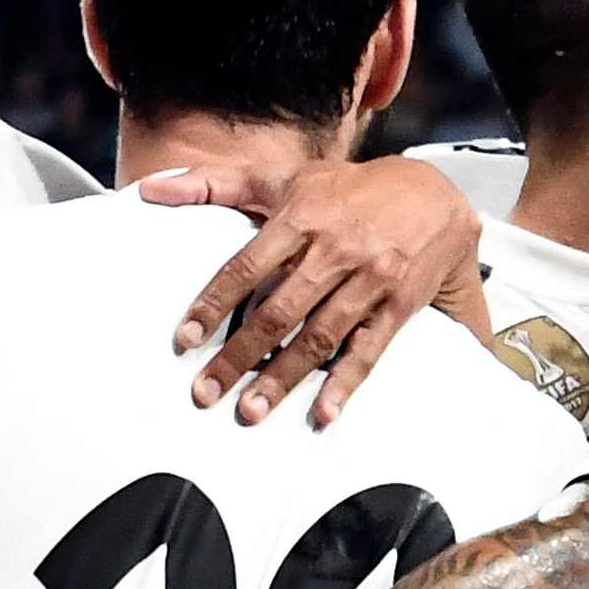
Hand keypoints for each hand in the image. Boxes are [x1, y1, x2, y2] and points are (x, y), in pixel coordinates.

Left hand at [152, 147, 482, 423]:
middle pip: (278, 311)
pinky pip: (368, 349)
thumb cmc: (350, 189)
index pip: (246, 266)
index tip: (186, 340)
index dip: (214, 304)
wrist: (436, 192)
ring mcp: (369, 279)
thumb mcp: (284, 177)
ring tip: (250, 410)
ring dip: (283, 377)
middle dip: (239, 355)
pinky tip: (323, 411)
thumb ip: (216, 184)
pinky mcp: (398, 304)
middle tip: (206, 392)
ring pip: (319, 335)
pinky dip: (345, 383)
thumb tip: (153, 188)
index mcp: (301, 217)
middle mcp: (334, 249)